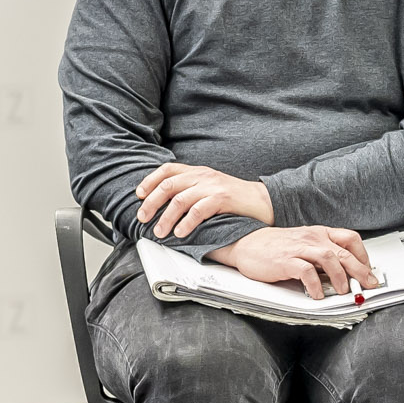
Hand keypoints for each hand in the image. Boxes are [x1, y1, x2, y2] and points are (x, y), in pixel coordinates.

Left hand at [136, 162, 275, 240]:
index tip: (139, 195)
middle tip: (143, 218)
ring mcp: (213, 186)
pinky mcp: (222, 198)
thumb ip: (191, 190)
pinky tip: (180, 233)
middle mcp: (203, 175)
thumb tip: (165, 203)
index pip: (167, 170)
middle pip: (168, 185)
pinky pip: (198, 210)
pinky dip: (186, 223)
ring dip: (165, 217)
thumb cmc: (236, 200)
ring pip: (179, 199)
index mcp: (198, 172)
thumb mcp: (211, 188)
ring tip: (160, 232)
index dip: (150, 181)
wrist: (263, 202)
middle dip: (151, 203)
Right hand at [210, 225, 377, 298]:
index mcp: (319, 233)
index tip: (369, 271)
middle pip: (345, 252)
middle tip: (369, 284)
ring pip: (329, 259)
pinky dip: (315, 285)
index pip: (350, 239)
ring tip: (343, 291)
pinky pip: (306, 272)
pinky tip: (317, 295)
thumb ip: (323, 255)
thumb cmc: (276, 246)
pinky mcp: (285, 261)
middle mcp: (312, 238)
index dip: (363, 256)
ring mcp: (299, 248)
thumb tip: (344, 272)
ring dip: (341, 277)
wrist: (246, 243)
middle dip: (361, 270)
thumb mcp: (305, 244)